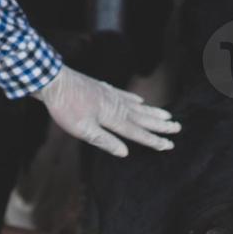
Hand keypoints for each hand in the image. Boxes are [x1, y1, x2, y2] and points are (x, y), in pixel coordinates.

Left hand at [33, 66, 179, 157]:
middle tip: (178, 128)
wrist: (54, 80)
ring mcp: (111, 95)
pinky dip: (135, 99)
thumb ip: (105, 141)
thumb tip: (125, 152)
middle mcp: (116, 105)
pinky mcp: (103, 89)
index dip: (154, 140)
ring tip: (167, 115)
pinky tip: (140, 100)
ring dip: (152, 112)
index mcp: (112, 118)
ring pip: (137, 106)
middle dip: (160, 125)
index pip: (137, 133)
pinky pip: (125, 95)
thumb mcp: (82, 130)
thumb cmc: (66, 107)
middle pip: (143, 118)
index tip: (169, 145)